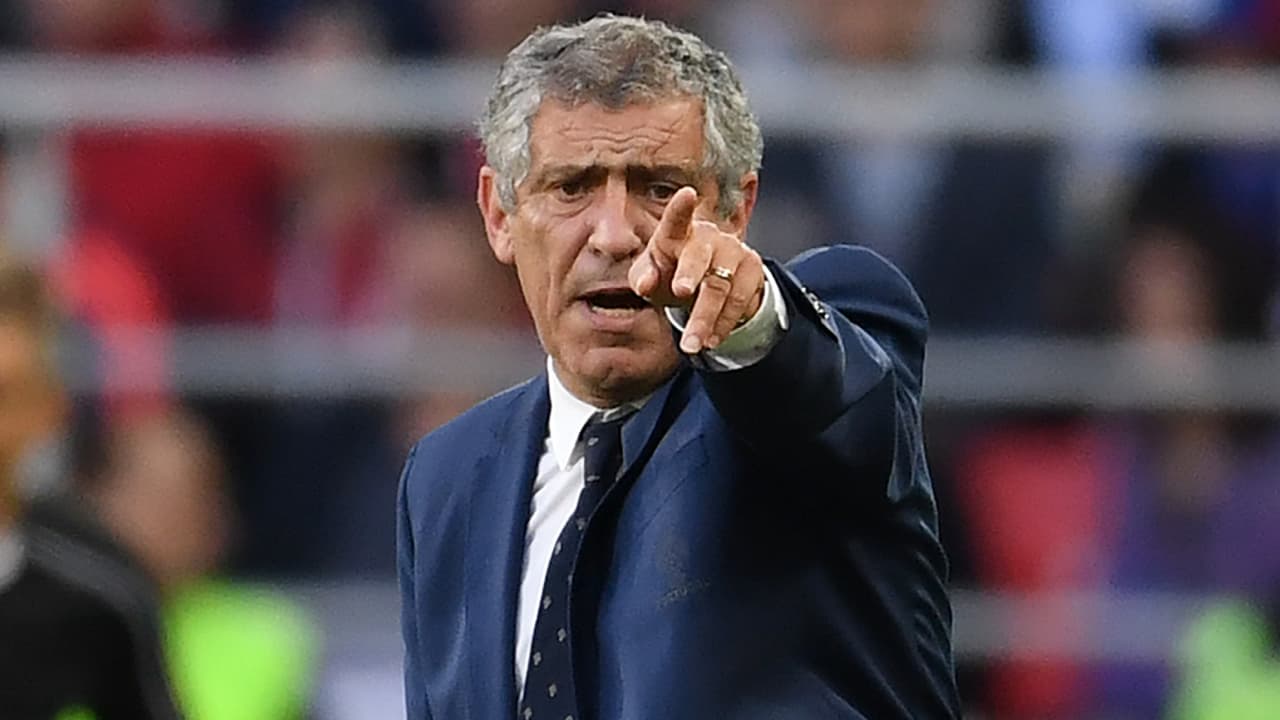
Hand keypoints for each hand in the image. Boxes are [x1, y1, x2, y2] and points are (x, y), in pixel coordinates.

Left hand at [628, 187, 764, 353]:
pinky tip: (712, 339)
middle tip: (680, 291)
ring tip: (692, 345)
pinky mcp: (753, 268)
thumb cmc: (671, 274)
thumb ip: (642, 278)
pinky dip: (724, 323)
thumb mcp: (651, 278)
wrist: (706, 285)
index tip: (687, 193)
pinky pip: (741, 300)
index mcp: (677, 233)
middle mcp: (708, 237)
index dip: (681, 207)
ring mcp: (734, 251)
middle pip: (700, 255)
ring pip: (721, 286)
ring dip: (705, 318)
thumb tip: (645, 284)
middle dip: (690, 272)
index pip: (677, 218)